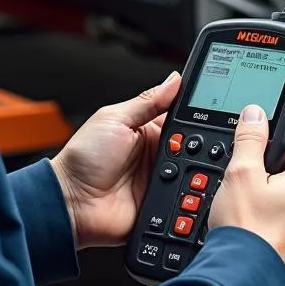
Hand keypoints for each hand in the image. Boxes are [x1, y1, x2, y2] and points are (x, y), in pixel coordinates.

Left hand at [50, 70, 181, 249]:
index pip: (181, 118)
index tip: (213, 109)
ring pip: (194, 173)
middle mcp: (156, 154)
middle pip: (193, 146)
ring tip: (188, 166)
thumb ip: (147, 102)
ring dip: (195, 170)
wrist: (71, 201)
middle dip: (199, 144)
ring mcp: (161, 181)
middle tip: (194, 143)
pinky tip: (192, 190)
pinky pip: (184, 200)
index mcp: (147, 129)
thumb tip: (174, 80)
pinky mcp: (162, 205)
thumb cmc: (83, 158)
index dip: (196, 114)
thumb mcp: (114, 119)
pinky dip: (191, 196)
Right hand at [208, 104, 284, 285]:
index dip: (283, 160)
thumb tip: (256, 116)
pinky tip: (263, 244)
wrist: (245, 283)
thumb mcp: (239, 173)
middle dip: (283, 190)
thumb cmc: (245, 232)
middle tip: (255, 197)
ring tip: (256, 223)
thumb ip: (250, 139)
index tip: (265, 168)